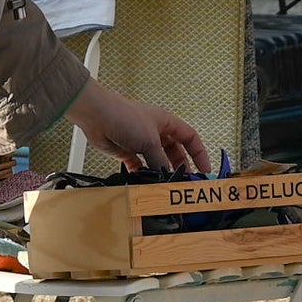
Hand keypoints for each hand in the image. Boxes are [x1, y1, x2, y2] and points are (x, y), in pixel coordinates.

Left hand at [72, 80, 208, 173]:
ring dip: (161, 172)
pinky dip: (143, 174)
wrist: (97, 116)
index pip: (190, 138)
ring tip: (165, 185)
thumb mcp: (150, 141)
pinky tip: (145, 183)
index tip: (204, 169)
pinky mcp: (127, 151)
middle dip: (181, 167)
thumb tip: (167, 177)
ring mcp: (141, 142)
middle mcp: (155, 132)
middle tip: (185, 182)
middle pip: (175, 152)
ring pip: (157, 161)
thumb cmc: (124, 117)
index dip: (199, 153)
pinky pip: (140, 166)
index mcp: (166, 123)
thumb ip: (161, 161)